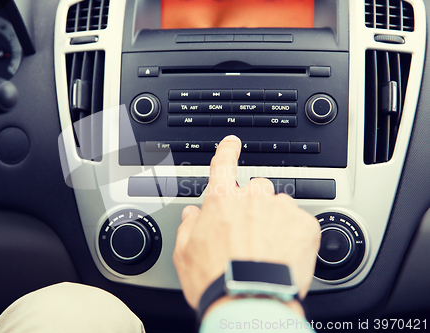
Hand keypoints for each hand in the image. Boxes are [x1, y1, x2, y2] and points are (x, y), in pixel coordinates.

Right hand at [173, 135, 320, 314]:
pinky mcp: (304, 225)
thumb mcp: (185, 254)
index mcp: (222, 200)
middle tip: (249, 234)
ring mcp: (281, 209)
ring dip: (274, 220)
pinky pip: (299, 221)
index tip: (232, 144)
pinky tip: (283, 254)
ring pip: (279, 205)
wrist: (249, 302)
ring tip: (267, 250)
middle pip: (254, 189)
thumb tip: (192, 215)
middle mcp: (252, 197)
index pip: (223, 163)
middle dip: (252, 206)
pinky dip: (293, 235)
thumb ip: (188, 227)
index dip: (227, 150)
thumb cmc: (216, 281)